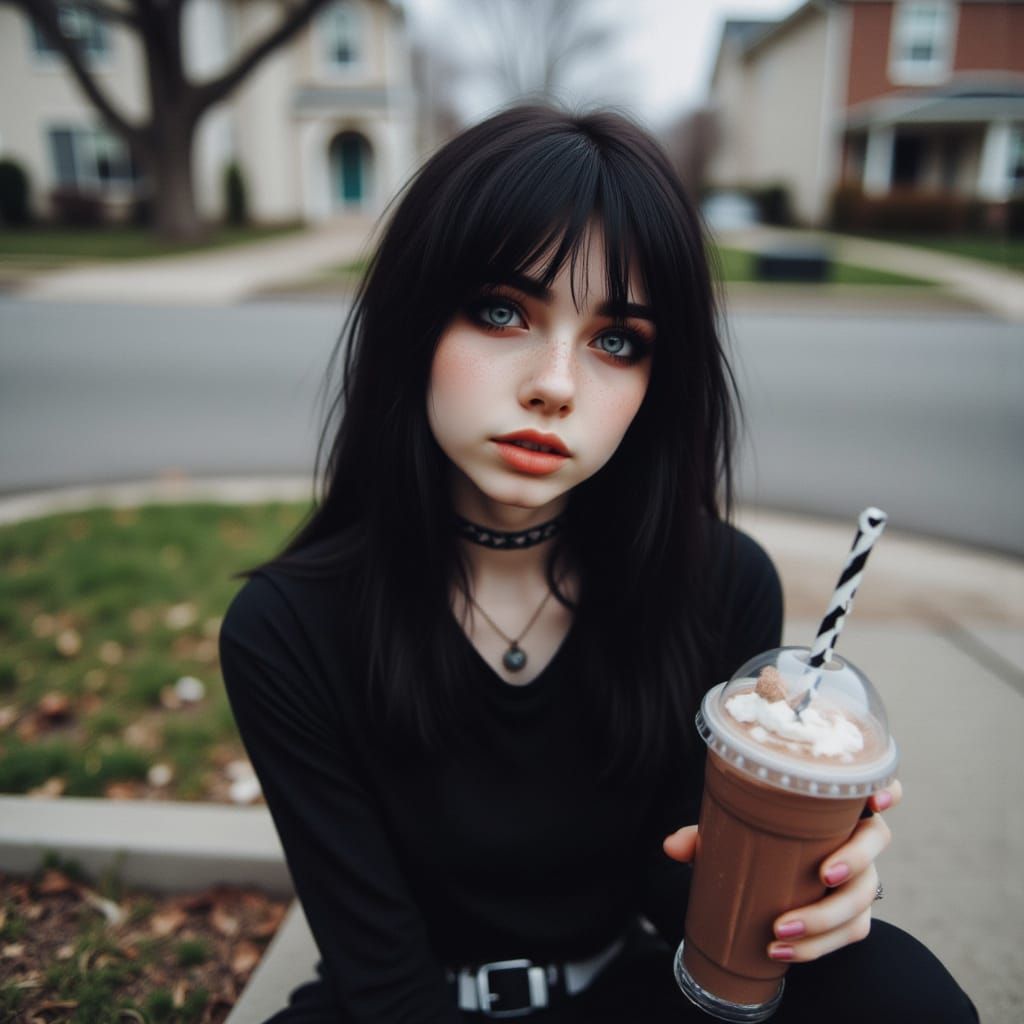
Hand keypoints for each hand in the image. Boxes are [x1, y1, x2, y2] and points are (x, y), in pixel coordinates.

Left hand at [662, 780, 901, 963]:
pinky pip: (849, 932)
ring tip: (781, 931)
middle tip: (821, 876)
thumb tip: (672, 846)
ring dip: (825, 917)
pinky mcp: (854, 914)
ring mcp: (861, 876)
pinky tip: (783, 953)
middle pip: (876, 841)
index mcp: (832, 803)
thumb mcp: (731, 830)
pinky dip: (816, 946)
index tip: (877, 800)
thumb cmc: (757, 838)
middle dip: (855, 860)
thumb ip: (706, 834)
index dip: (887, 789)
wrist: (767, 880)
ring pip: (864, 896)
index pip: (872, 785)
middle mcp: (855, 835)